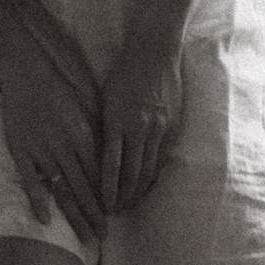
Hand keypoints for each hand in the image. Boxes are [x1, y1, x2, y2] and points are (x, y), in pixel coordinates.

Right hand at [0, 36, 104, 249]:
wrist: (26, 71)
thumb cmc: (60, 87)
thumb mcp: (87, 107)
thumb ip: (97, 134)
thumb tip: (111, 160)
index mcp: (83, 135)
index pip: (99, 175)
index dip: (106, 198)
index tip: (112, 216)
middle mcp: (64, 146)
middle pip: (83, 188)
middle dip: (95, 215)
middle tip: (102, 236)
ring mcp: (41, 150)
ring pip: (62, 189)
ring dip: (75, 215)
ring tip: (85, 236)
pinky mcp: (21, 149)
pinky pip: (31, 180)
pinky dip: (38, 200)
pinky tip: (46, 219)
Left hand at [99, 42, 184, 215]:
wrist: (154, 52)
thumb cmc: (122, 72)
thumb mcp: (104, 97)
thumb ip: (102, 127)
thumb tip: (94, 155)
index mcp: (117, 120)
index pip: (110, 165)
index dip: (106, 189)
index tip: (101, 205)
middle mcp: (139, 128)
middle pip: (131, 174)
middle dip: (122, 197)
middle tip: (114, 213)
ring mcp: (158, 129)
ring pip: (148, 170)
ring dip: (138, 192)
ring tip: (129, 205)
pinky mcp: (171, 127)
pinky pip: (162, 159)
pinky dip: (153, 176)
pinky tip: (147, 187)